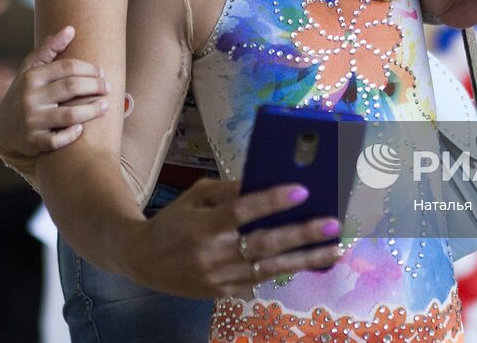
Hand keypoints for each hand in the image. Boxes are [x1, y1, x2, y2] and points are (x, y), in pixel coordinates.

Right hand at [0, 25, 110, 156]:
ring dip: (92, 111)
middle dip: (95, 86)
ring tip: (105, 106)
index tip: (102, 72)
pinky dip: (71, 135)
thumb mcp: (31, 69)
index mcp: (32, 77)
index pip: (67, 67)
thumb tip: (71, 29)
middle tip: (108, 87)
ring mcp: (31, 120)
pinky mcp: (33, 141)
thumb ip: (49, 49)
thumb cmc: (24, 92)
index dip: (89, 69)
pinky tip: (81, 129)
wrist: (2, 127)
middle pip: (72, 88)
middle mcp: (30, 97)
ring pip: (69, 115)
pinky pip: (57, 140)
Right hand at [126, 180, 344, 297]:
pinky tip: (310, 262)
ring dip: (305, 259)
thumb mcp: (195, 196)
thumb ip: (227, 191)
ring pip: (269, 268)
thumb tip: (263, 183)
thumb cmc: (174, 220)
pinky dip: (285, 270)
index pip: (242, 211)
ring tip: (334, 250)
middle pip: (263, 243)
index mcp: (203, 225)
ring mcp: (218, 278)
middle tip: (331, 224)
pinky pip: (259, 280)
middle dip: (301, 234)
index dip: (272, 201)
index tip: (302, 190)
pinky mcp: (223, 293)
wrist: (142, 260)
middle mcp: (212, 254)